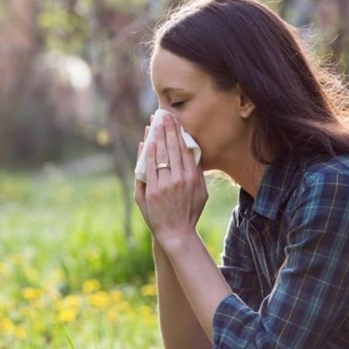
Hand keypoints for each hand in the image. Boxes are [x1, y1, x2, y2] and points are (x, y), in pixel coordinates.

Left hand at [134, 113, 206, 244]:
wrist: (176, 233)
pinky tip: (148, 142)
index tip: (175, 120)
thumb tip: (193, 154)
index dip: (179, 132)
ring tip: (154, 123)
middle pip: (173, 147)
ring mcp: (165, 184)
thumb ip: (197, 174)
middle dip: (168, 129)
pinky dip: (148, 153)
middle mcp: (180, 178)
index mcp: (193, 177)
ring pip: (160, 154)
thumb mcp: (201, 193)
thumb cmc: (190, 212)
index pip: (185, 148)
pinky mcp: (153, 191)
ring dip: (157, 136)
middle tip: (163, 114)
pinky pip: (149, 167)